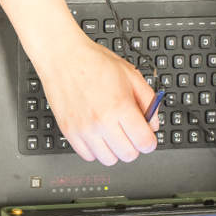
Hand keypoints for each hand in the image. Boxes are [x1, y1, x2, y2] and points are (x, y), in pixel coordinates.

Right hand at [35, 25, 158, 165]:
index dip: (149, 141)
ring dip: (114, 149)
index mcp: (120, 106)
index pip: (145, 143)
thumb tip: (153, 124)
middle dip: (134, 145)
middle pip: (129, 155)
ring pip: (108, 160)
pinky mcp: (69, 131)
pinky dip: (95, 149)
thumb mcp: (130, 74)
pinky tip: (97, 134)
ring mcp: (84, 129)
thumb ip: (148, 100)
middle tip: (129, 132)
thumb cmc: (92, 61)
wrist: (62, 56)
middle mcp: (102, 121)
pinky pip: (88, 156)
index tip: (146, 136)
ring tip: (112, 133)